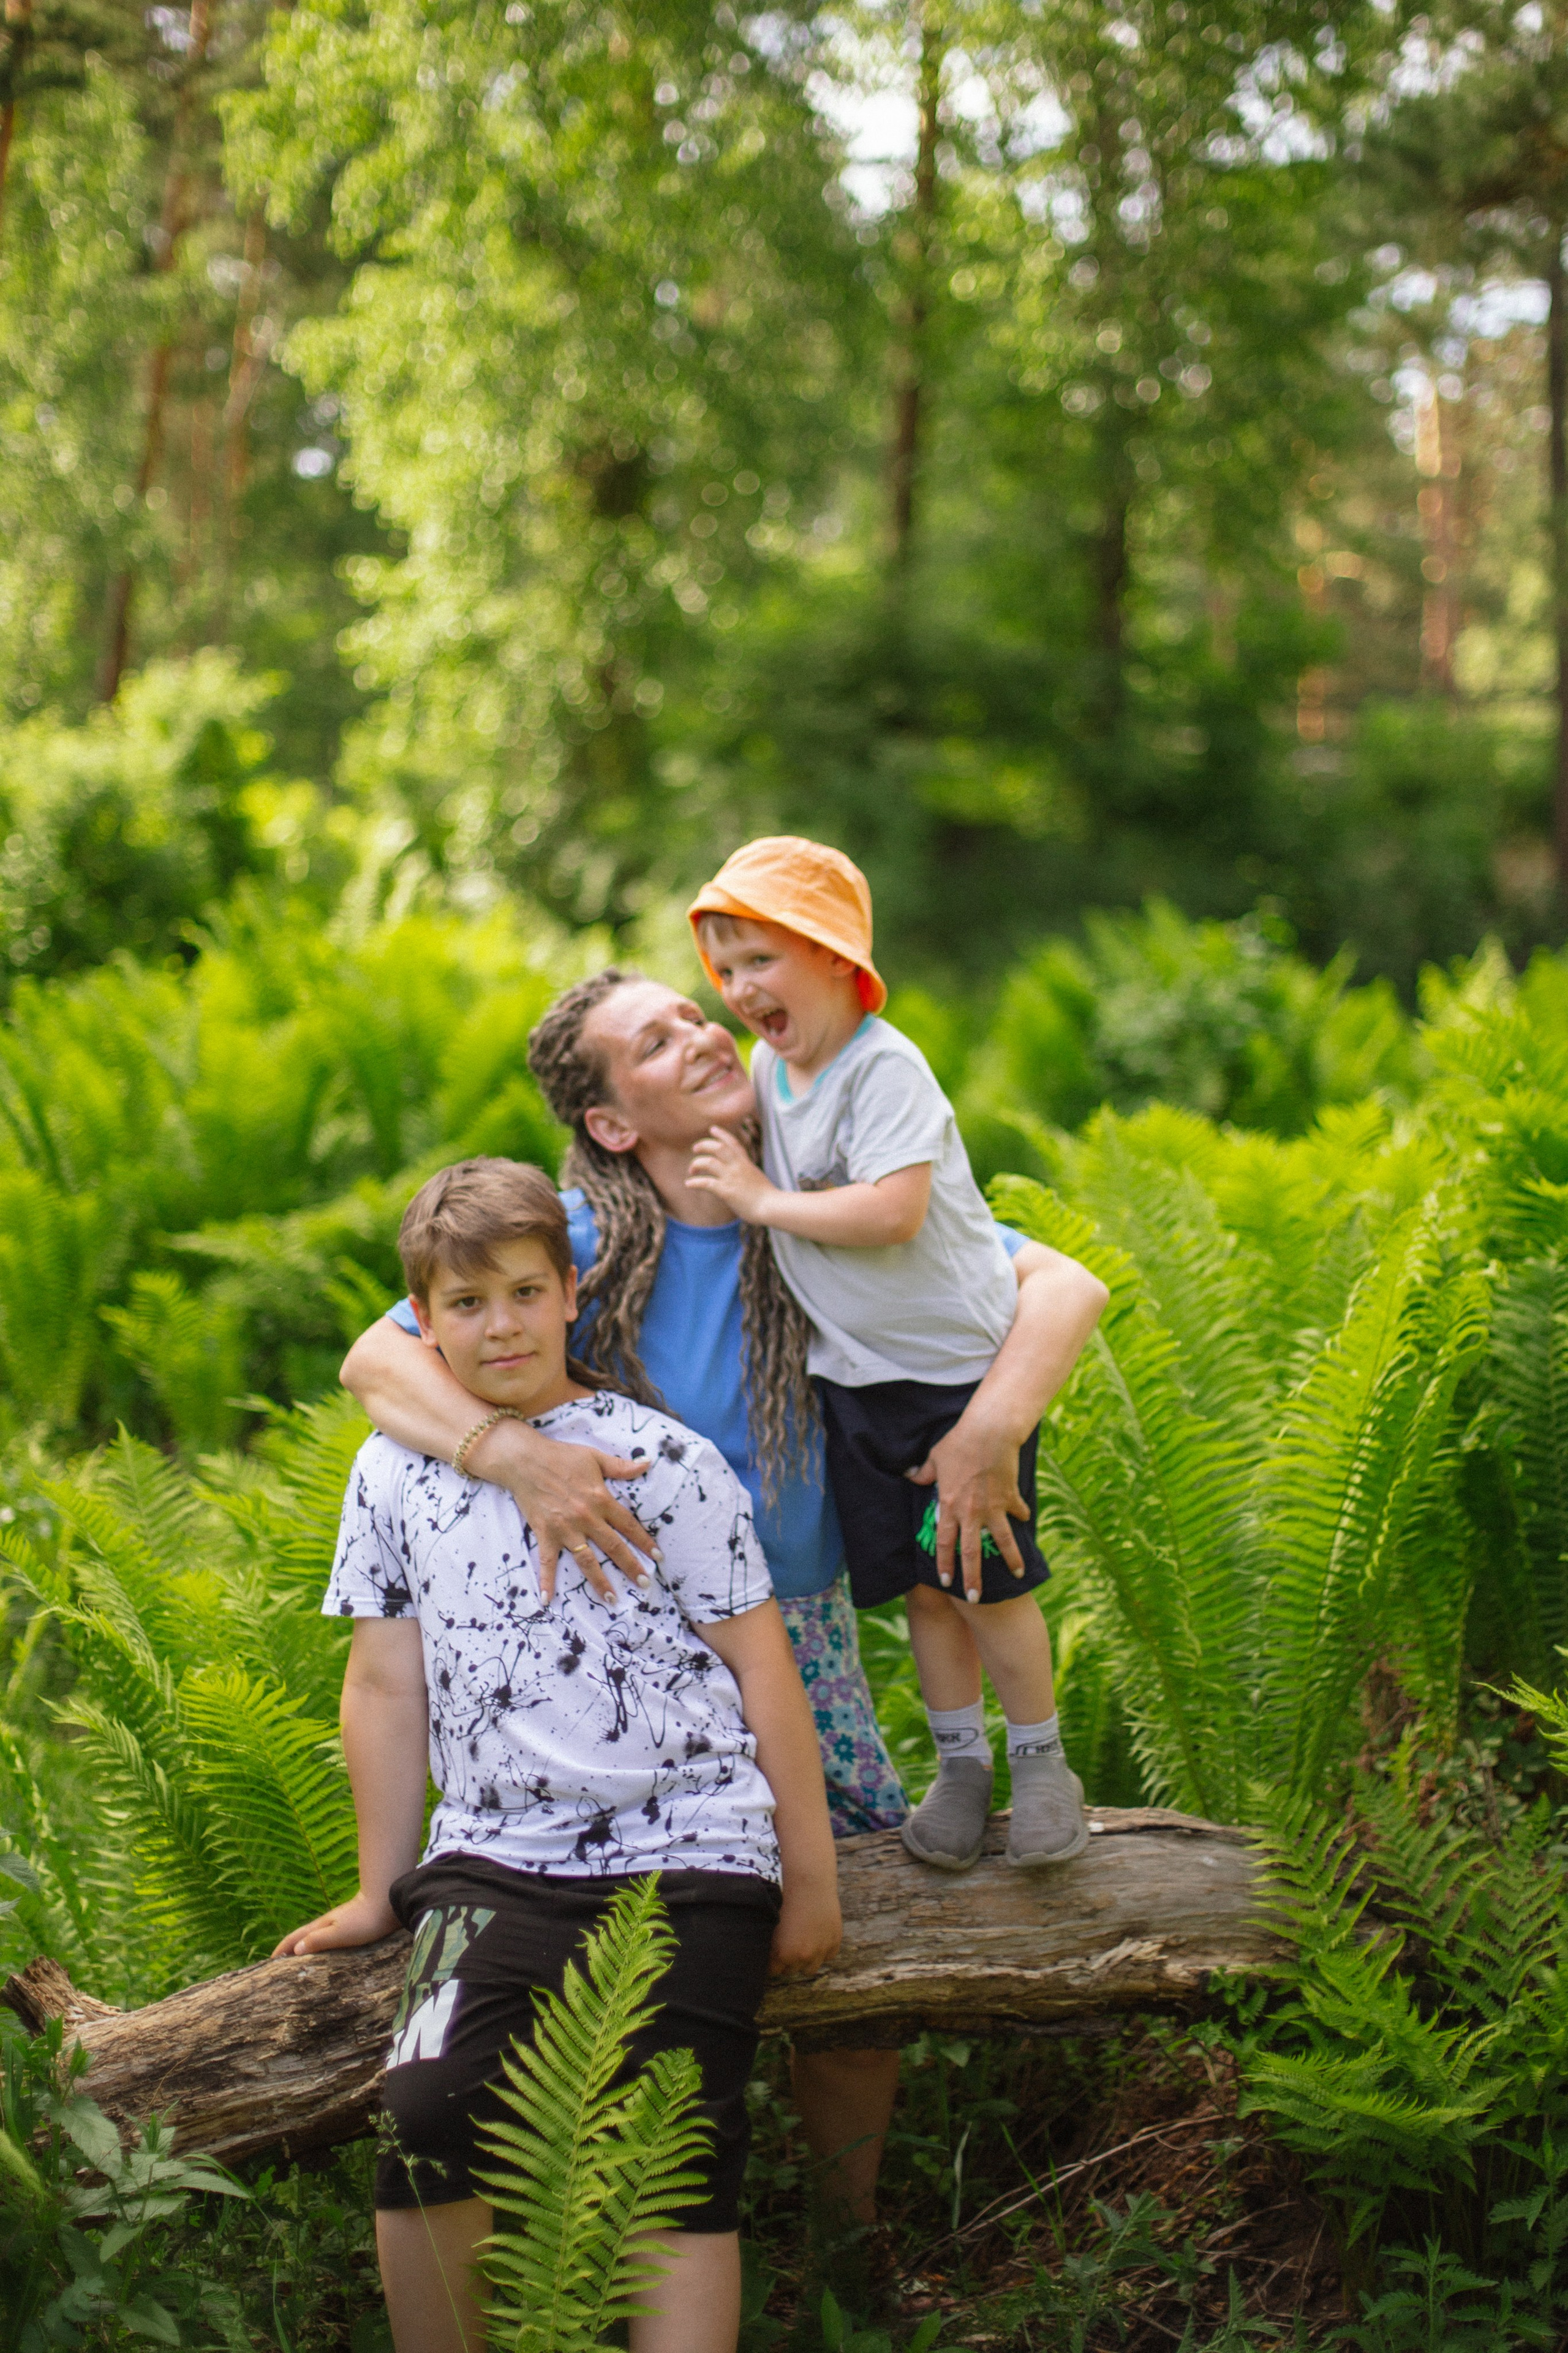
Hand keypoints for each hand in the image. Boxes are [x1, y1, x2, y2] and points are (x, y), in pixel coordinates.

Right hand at [272, 1890, 397, 1957]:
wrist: (388, 1903)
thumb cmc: (364, 1921)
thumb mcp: (339, 1933)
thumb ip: (318, 1941)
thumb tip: (295, 1951)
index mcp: (320, 1926)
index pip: (295, 1938)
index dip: (282, 1949)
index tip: (269, 1961)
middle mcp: (327, 1924)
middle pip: (302, 1937)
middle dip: (289, 1948)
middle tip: (279, 1964)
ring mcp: (338, 1925)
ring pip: (315, 1938)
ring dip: (304, 1948)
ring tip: (298, 1961)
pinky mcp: (351, 1928)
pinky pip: (328, 1940)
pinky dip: (320, 1948)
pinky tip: (327, 1954)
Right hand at [469, 1423, 657, 1604]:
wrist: (525, 1460)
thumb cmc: (560, 1456)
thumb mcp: (595, 1457)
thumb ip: (621, 1466)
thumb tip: (648, 1463)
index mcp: (601, 1499)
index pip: (628, 1525)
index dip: (645, 1541)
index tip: (658, 1557)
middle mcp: (586, 1518)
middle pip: (613, 1547)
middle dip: (630, 1567)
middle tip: (645, 1584)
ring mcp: (565, 1529)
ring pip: (586, 1560)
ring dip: (600, 1581)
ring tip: (612, 1599)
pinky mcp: (545, 1534)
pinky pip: (547, 1561)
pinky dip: (547, 1580)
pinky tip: (548, 1599)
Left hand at [687, 1125, 776, 1223]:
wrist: (771, 1206)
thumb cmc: (767, 1196)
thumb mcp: (756, 1177)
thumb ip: (746, 1172)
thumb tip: (740, 1175)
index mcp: (745, 1163)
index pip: (733, 1143)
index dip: (722, 1134)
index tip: (712, 1128)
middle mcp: (737, 1167)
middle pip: (718, 1147)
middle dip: (703, 1145)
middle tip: (695, 1149)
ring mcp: (731, 1178)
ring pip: (708, 1162)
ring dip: (696, 1164)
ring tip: (691, 1171)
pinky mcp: (726, 1191)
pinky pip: (706, 1183)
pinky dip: (694, 1182)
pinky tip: (688, 1184)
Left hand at [768, 1879, 842, 1978]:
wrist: (808, 1883)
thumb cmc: (784, 1899)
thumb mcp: (770, 1924)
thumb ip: (769, 1946)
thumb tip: (763, 1957)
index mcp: (783, 1954)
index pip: (774, 1972)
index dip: (771, 1963)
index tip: (770, 1956)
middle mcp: (803, 1957)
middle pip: (791, 1971)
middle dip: (786, 1962)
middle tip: (785, 1947)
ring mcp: (820, 1951)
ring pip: (810, 1969)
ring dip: (805, 1961)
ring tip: (800, 1946)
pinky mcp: (834, 1942)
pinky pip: (828, 1956)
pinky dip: (823, 1950)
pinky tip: (816, 1938)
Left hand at [906, 1407, 1029, 1603]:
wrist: (989, 1433)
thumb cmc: (958, 1443)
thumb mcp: (935, 1458)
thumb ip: (924, 1473)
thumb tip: (911, 1476)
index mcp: (950, 1506)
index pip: (945, 1543)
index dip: (944, 1564)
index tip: (945, 1582)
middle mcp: (971, 1513)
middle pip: (972, 1553)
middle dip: (973, 1578)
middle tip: (975, 1598)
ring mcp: (993, 1507)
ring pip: (1002, 1541)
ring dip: (1010, 1559)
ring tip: (1017, 1575)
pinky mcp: (1010, 1497)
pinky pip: (1017, 1512)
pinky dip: (1022, 1516)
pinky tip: (1024, 1520)